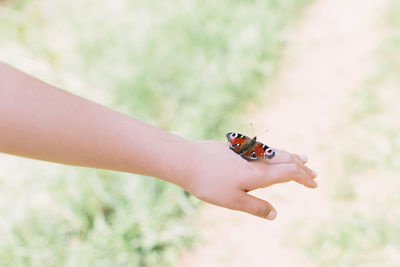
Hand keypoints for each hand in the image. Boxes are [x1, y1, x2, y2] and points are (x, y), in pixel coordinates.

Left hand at [185, 140, 316, 219]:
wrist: (188, 160)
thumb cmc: (210, 183)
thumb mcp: (233, 201)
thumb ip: (256, 207)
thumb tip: (275, 214)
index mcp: (260, 174)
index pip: (289, 173)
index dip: (304, 178)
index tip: (314, 184)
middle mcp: (257, 159)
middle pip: (286, 160)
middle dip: (301, 167)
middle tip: (313, 173)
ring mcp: (247, 150)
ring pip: (275, 152)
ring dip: (290, 156)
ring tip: (301, 158)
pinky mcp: (237, 146)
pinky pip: (263, 148)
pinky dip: (275, 152)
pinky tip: (271, 154)